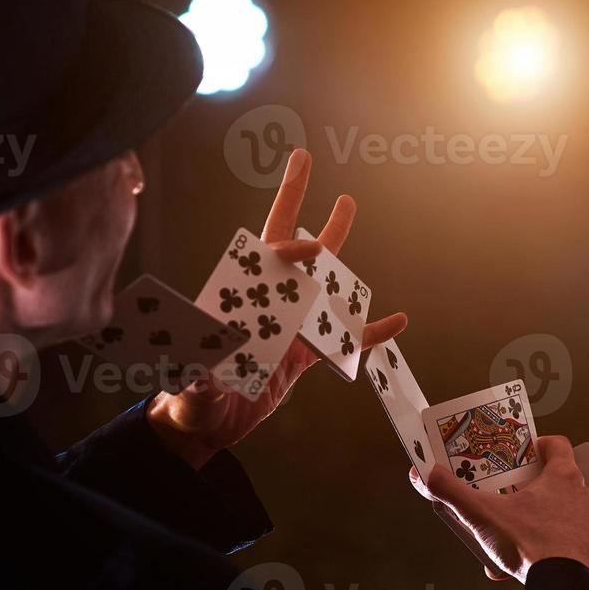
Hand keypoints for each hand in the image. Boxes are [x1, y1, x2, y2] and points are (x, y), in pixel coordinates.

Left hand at [149, 148, 407, 468]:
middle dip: (296, 204)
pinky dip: (369, 332)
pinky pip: (343, 340)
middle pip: (285, 250)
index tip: (310, 250)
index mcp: (237, 306)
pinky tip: (397, 320)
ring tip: (346, 205)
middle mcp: (263, 307)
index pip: (265, 264)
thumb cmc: (191, 406)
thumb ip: (200, 381)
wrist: (207, 430)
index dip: (289, 250)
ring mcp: (285, 328)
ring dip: (334, 248)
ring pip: (317, 283)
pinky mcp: (301, 356)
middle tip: (301, 159)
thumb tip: (203, 368)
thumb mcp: (191, 393)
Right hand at [413, 436, 588, 589]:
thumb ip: (450, 492)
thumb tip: (420, 472)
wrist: (565, 588)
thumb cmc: (528, 545)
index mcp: (563, 480)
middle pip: (573, 488)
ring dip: (572, 533)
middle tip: (524, 515)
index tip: (531, 451)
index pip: (559, 448)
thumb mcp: (482, 516)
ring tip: (543, 554)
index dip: (544, 446)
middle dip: (549, 501)